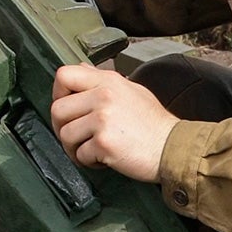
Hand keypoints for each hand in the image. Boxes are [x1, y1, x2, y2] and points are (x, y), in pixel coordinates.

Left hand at [49, 63, 177, 182]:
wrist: (173, 148)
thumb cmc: (154, 124)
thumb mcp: (131, 90)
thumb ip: (102, 80)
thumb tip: (80, 69)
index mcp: (108, 81)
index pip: (64, 75)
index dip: (58, 93)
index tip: (67, 108)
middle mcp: (104, 96)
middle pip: (58, 109)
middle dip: (63, 127)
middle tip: (77, 137)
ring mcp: (103, 119)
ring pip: (65, 135)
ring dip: (75, 148)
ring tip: (93, 150)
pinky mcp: (104, 142)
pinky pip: (80, 155)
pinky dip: (89, 162)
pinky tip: (105, 158)